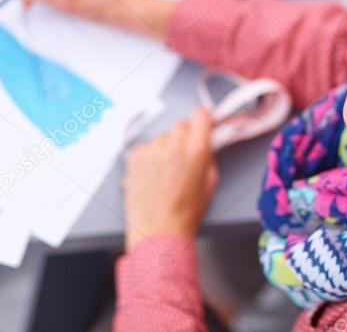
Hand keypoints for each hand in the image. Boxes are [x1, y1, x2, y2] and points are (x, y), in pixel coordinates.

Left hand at [122, 107, 218, 251]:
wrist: (158, 231)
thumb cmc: (186, 213)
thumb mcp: (210, 184)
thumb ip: (209, 157)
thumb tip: (206, 143)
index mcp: (196, 151)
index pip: (201, 115)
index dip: (203, 120)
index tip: (202, 126)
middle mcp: (173, 146)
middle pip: (181, 124)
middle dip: (185, 135)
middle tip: (184, 155)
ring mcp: (152, 151)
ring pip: (163, 136)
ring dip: (167, 146)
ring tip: (166, 170)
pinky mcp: (136, 158)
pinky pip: (146, 146)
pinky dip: (151, 155)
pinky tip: (154, 174)